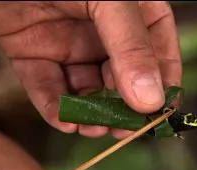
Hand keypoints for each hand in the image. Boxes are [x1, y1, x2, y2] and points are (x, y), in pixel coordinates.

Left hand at [0, 1, 181, 138]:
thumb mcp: (110, 1)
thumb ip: (131, 46)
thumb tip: (150, 101)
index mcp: (134, 13)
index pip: (159, 54)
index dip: (163, 86)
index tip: (159, 116)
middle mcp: (104, 32)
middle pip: (122, 79)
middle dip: (123, 107)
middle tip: (122, 130)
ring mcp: (69, 43)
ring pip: (86, 88)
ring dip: (90, 113)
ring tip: (92, 129)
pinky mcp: (33, 51)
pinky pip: (47, 85)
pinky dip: (55, 107)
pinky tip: (64, 122)